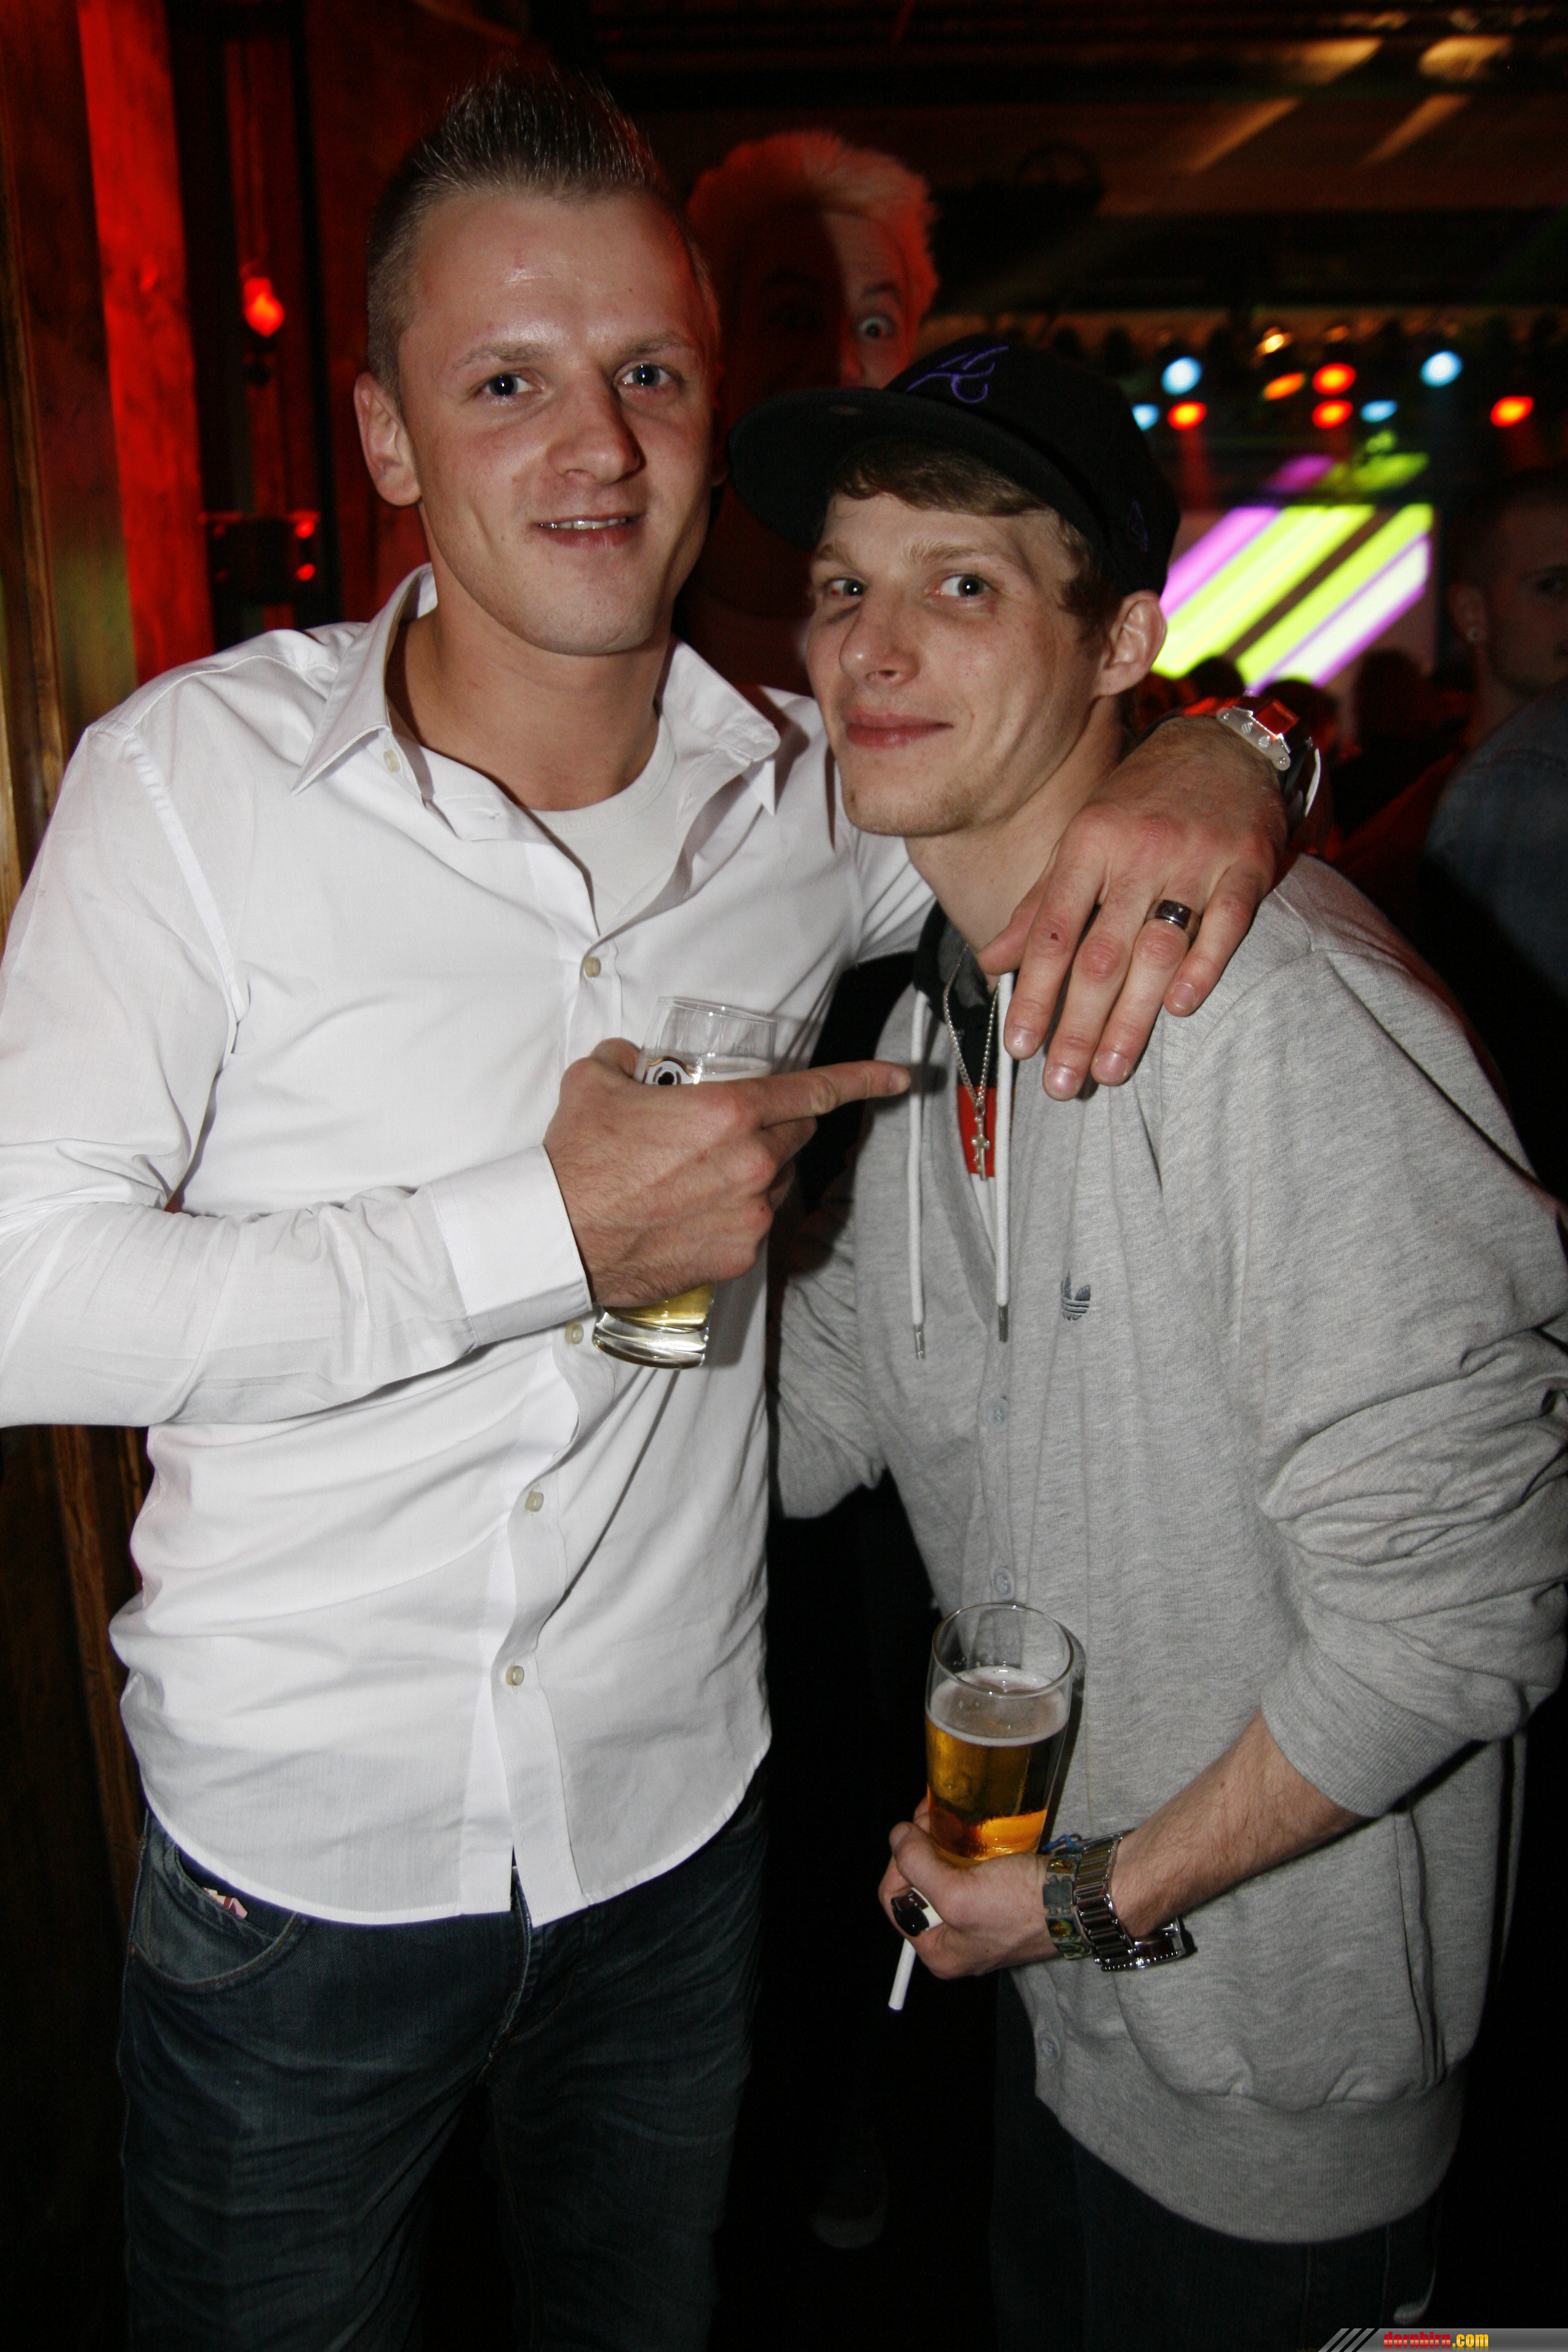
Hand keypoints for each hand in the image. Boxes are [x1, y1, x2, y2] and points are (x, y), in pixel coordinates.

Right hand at [544, 1039, 908, 1306]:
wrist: (559, 1236)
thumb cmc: (578, 1158)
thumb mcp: (596, 1081)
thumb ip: (628, 1059)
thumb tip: (633, 1059)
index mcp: (731, 1113)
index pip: (816, 1090)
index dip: (864, 1080)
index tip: (900, 1078)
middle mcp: (753, 1163)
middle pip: (796, 1135)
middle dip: (775, 1126)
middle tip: (725, 1130)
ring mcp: (750, 1214)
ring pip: (775, 1182)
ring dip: (751, 1172)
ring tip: (691, 1177)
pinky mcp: (737, 1256)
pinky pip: (752, 1224)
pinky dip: (731, 1215)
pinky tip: (687, 1213)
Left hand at [878, 1799, 1056, 1980]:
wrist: (1078, 1898)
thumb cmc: (1023, 1907)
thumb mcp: (958, 1894)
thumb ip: (917, 1867)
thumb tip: (897, 1838)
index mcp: (940, 1952)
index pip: (895, 1903)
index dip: (898, 1864)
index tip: (913, 1835)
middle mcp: (956, 1941)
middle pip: (918, 1886)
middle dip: (921, 1849)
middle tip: (933, 1819)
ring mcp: (978, 1919)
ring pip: (942, 1874)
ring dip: (941, 1844)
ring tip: (949, 1819)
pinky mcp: (998, 1899)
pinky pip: (968, 1871)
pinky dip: (965, 1849)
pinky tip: (970, 1832)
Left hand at [979, 716, 1286, 1095]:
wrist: (1224, 744)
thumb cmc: (1140, 803)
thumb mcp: (1082, 839)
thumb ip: (1039, 905)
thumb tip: (992, 962)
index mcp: (1088, 843)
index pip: (1052, 931)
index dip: (1034, 991)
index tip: (1018, 1045)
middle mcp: (1138, 851)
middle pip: (1101, 953)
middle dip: (1077, 1025)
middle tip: (1060, 1085)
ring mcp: (1195, 857)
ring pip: (1157, 949)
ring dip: (1132, 1018)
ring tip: (1110, 1070)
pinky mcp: (1247, 863)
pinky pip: (1225, 923)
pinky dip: (1203, 967)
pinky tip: (1180, 1010)